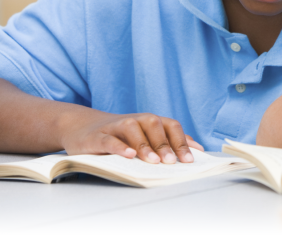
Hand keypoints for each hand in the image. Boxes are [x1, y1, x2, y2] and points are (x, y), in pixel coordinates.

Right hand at [58, 111, 203, 163]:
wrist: (83, 128)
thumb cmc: (122, 136)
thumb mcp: (147, 136)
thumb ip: (171, 141)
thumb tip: (198, 149)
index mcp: (150, 121)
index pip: (171, 126)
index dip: (181, 142)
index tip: (188, 160)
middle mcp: (136, 119)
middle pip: (154, 125)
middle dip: (164, 144)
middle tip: (171, 162)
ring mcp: (116, 126)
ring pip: (132, 129)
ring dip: (144, 145)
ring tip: (153, 161)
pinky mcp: (97, 136)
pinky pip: (109, 140)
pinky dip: (119, 147)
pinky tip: (129, 155)